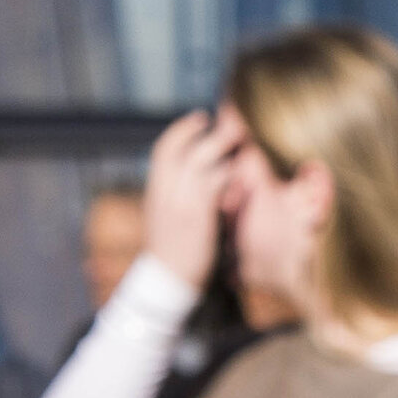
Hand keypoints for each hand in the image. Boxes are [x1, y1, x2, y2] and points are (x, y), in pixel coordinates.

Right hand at [143, 104, 252, 286]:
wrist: (168, 280)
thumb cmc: (172, 249)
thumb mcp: (165, 216)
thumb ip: (175, 193)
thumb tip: (190, 173)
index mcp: (155, 190)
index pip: (163, 149)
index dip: (182, 129)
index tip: (200, 117)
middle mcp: (164, 192)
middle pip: (181, 149)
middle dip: (206, 131)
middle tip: (229, 121)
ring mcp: (180, 202)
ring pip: (199, 162)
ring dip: (222, 146)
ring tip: (241, 138)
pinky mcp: (197, 216)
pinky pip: (213, 184)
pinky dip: (228, 173)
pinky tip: (241, 172)